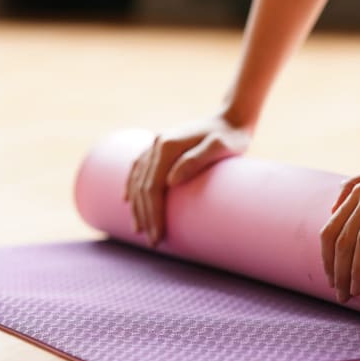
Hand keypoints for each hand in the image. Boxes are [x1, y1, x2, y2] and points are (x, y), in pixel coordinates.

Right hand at [125, 115, 252, 245]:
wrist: (232, 119)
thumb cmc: (231, 136)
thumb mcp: (221, 147)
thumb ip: (197, 159)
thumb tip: (171, 181)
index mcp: (167, 146)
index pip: (153, 187)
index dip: (153, 214)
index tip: (159, 236)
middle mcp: (157, 144)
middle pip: (142, 187)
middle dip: (145, 216)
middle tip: (153, 242)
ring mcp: (156, 145)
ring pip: (137, 179)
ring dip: (136, 206)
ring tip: (139, 229)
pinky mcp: (161, 147)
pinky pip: (138, 169)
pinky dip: (131, 185)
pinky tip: (127, 199)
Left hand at [320, 150, 359, 302]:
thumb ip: (357, 185)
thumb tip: (333, 208)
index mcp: (359, 189)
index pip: (330, 229)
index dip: (327, 259)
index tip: (332, 281)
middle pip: (343, 237)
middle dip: (339, 270)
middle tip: (343, 295)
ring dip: (355, 268)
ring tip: (356, 290)